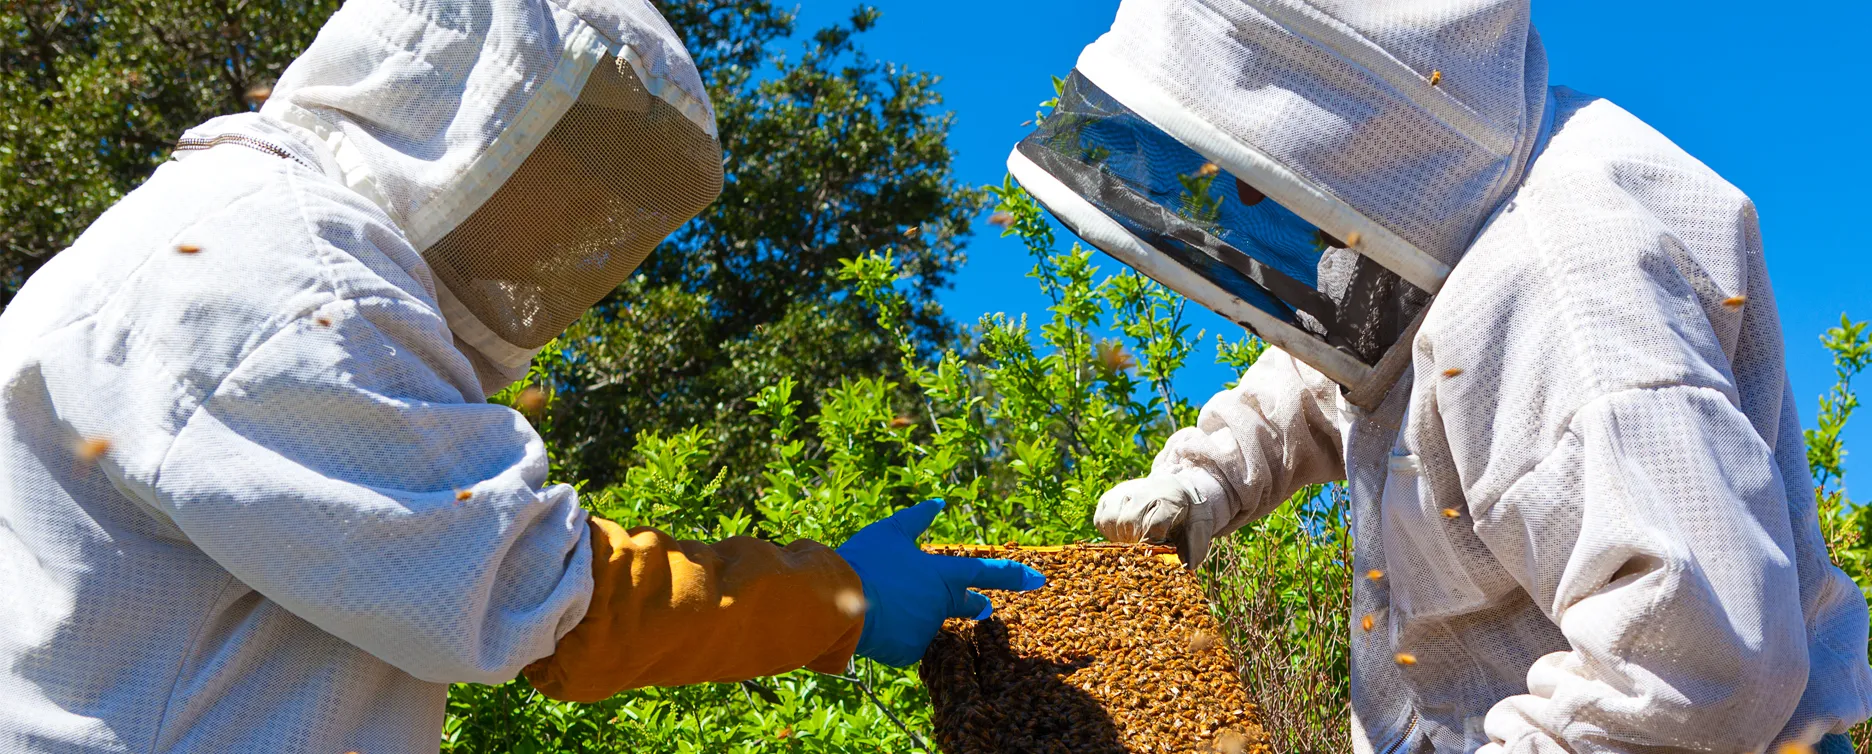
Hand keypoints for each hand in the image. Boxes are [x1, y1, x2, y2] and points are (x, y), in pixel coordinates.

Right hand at [835, 500, 1045, 666]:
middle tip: (983, 608)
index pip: (988, 573)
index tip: (1037, 579)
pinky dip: (892, 634)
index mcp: (943, 574)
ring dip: (909, 614)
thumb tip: (938, 502)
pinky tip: (874, 624)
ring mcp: (927, 630)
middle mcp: (941, 605)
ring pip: (923, 621)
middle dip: (974, 605)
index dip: (1014, 575)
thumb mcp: (890, 532)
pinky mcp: (908, 652)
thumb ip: (917, 519)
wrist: (837, 602)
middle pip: (965, 606)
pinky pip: (904, 642)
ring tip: (878, 602)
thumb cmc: (865, 562)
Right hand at [1094, 474, 1215, 566]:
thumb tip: (1184, 569)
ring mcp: (1124, 491)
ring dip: (1121, 537)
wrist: (1178, 490)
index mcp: (1169, 498)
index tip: (1154, 554)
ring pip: (1111, 521)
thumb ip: (1194, 550)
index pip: (1154, 524)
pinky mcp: (1110, 497)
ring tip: (1135, 540)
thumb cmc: (1189, 515)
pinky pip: (1101, 520)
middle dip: (1135, 542)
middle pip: (1128, 523)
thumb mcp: (1200, 529)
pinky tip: (1124, 533)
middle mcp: (1143, 491)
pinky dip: (1109, 532)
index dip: (1152, 544)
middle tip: (1145, 549)